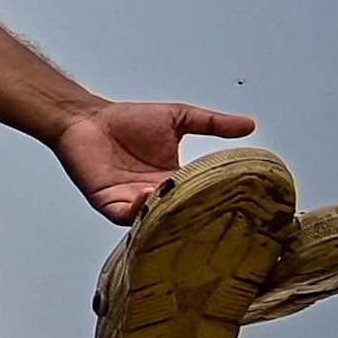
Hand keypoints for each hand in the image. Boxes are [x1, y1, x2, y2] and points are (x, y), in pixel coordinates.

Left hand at [53, 97, 256, 222]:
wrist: (87, 119)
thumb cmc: (127, 120)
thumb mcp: (178, 118)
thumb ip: (212, 123)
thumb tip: (250, 124)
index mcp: (174, 180)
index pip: (200, 197)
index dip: (215, 201)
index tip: (234, 203)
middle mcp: (155, 195)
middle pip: (180, 214)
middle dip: (195, 216)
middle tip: (213, 215)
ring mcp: (132, 201)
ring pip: (154, 220)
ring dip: (166, 212)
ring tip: (179, 200)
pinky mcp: (109, 202)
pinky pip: (125, 216)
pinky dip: (137, 210)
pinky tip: (148, 194)